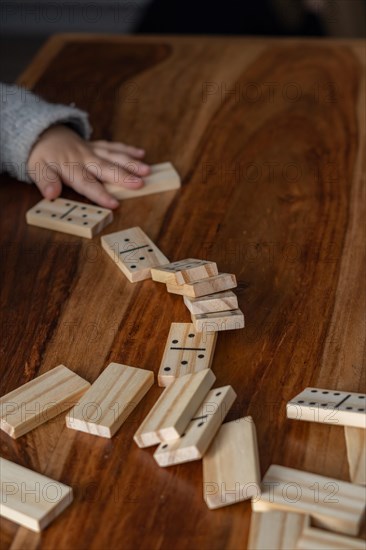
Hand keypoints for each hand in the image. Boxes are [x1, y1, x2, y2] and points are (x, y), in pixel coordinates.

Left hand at [27, 125, 150, 208]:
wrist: (42, 132)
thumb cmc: (42, 156)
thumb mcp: (36, 169)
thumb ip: (45, 181)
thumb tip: (51, 194)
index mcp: (70, 168)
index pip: (86, 184)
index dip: (100, 194)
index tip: (114, 204)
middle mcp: (84, 158)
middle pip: (106, 168)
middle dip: (123, 176)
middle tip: (140, 183)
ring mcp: (92, 150)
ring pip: (113, 156)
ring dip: (130, 162)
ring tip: (147, 170)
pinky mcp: (96, 145)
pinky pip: (112, 146)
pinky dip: (127, 149)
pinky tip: (142, 153)